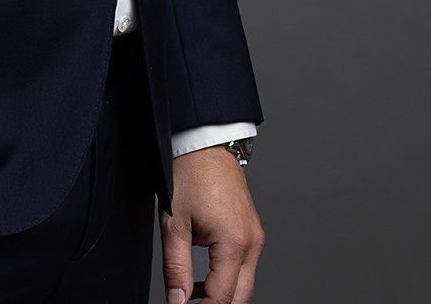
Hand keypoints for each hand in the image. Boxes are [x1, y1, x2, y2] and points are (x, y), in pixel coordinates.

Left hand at [161, 146, 263, 303]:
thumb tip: (177, 301)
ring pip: (245, 284)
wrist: (205, 142)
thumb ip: (176, 268)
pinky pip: (245, 266)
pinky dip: (228, 278)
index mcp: (235, 242)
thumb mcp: (174, 223)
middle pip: (240, 297)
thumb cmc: (190, 174)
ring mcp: (255, 236)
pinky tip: (204, 278)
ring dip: (222, 295)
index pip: (222, 297)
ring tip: (192, 295)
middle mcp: (252, 242)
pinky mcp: (252, 230)